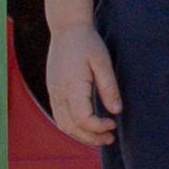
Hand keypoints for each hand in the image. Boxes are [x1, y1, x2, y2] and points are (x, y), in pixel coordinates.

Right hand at [46, 26, 122, 146]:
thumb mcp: (103, 62)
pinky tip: (87, 126)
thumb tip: (116, 111)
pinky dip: (72, 127)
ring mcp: (53, 93)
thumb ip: (109, 87)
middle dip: (91, 137)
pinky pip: (59, 116)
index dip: (98, 127)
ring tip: (101, 137)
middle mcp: (59, 93)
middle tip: (110, 138)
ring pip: (63, 125)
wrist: (66, 29)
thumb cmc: (87, 43)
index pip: (82, 118)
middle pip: (71, 127)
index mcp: (72, 86)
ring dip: (81, 135)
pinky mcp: (53, 91)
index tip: (113, 124)